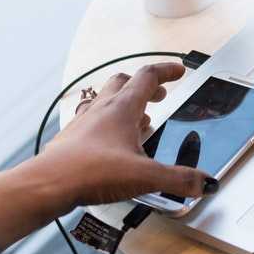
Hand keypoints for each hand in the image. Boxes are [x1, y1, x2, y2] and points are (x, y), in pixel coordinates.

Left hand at [38, 62, 213, 208]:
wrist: (49, 183)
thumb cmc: (91, 171)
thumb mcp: (145, 176)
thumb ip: (179, 179)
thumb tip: (205, 182)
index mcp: (122, 108)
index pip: (148, 76)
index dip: (166, 71)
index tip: (179, 70)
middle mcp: (102, 109)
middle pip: (124, 82)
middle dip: (144, 85)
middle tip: (159, 94)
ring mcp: (84, 122)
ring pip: (105, 99)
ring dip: (125, 103)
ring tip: (139, 119)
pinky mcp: (72, 139)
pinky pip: (92, 120)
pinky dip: (106, 123)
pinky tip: (111, 142)